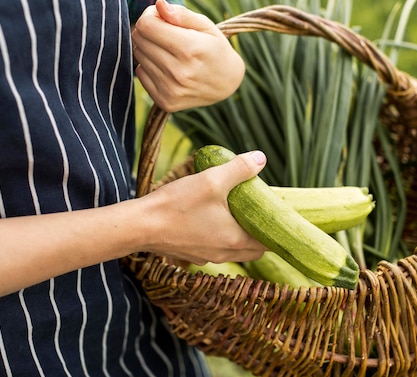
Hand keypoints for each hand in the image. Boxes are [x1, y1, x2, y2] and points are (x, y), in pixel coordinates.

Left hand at [132, 0, 244, 111]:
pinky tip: (166, 67)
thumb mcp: (206, 26)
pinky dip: (149, 67)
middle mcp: (179, 72)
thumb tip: (159, 6)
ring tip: (168, 50)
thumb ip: (181, 14)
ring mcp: (171, 89)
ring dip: (148, 49)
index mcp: (190, 48)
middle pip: (139, 40)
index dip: (149, 16)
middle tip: (164, 33)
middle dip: (147, 31)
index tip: (160, 18)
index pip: (146, 25)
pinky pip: (140, 75)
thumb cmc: (214, 49)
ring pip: (138, 56)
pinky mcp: (165, 101)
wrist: (226, 84)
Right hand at [139, 150, 267, 264]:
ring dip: (239, 236)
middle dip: (259, 234)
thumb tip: (261, 158)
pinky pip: (214, 249)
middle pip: (253, 250)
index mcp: (235, 240)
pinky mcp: (191, 255)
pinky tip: (210, 219)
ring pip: (233, 251)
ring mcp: (206, 257)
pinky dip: (219, 238)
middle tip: (258, 212)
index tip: (277, 215)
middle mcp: (223, 254)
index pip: (268, 244)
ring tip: (236, 214)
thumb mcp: (211, 180)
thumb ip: (239, 169)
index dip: (275, 231)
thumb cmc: (176, 204)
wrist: (139, 226)